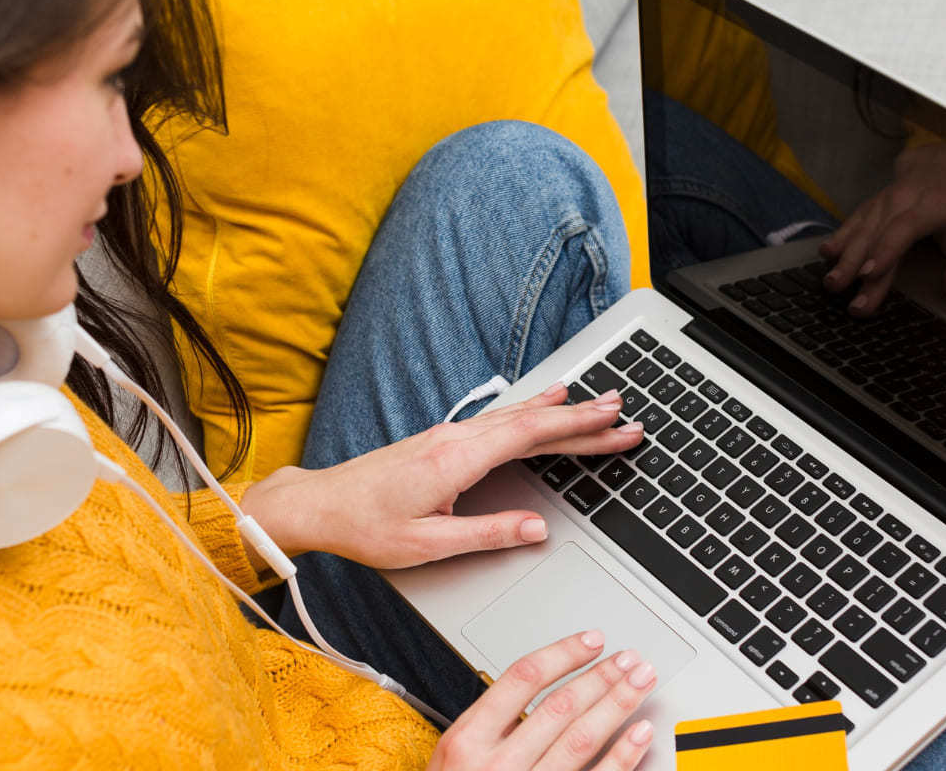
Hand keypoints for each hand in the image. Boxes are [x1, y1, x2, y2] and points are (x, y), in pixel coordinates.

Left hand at [242, 383, 643, 567]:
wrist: (320, 504)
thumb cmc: (365, 527)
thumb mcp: (428, 544)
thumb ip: (487, 534)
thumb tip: (536, 529)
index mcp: (456, 459)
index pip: (532, 437)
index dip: (579, 430)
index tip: (616, 425)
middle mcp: (455, 438)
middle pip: (532, 422)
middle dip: (582, 419)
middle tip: (626, 415)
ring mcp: (448, 435)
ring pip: (516, 418)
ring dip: (560, 412)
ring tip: (597, 402)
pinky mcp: (441, 440)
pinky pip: (499, 421)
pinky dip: (530, 413)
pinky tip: (541, 406)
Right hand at [429, 630, 655, 770]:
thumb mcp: (452, 755)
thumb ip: (490, 724)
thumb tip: (540, 685)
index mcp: (469, 739)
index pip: (523, 679)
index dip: (563, 655)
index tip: (590, 641)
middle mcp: (498, 764)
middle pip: (560, 706)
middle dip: (601, 676)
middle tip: (628, 658)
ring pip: (582, 738)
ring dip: (617, 704)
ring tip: (640, 682)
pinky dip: (622, 755)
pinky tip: (639, 733)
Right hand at [818, 141, 945, 315]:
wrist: (941, 168)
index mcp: (931, 206)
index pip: (904, 228)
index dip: (885, 251)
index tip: (869, 274)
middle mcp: (901, 201)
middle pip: (875, 235)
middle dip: (855, 264)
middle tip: (841, 290)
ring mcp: (881, 203)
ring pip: (859, 231)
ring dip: (843, 258)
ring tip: (831, 283)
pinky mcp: (869, 208)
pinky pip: (851, 223)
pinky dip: (837, 239)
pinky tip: (825, 254)